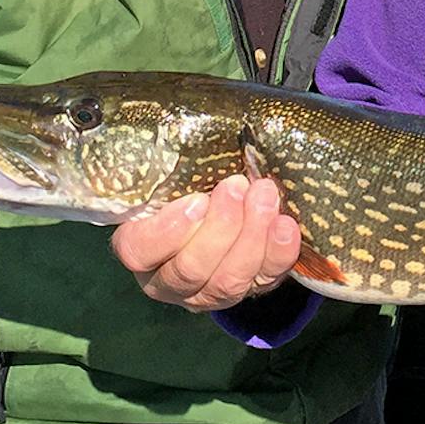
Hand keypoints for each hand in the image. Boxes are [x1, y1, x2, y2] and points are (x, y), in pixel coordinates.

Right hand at [110, 173, 302, 309]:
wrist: (225, 202)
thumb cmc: (189, 184)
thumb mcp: (171, 174)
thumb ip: (170, 166)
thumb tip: (188, 130)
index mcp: (140, 248)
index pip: (139, 251)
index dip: (167, 231)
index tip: (196, 199)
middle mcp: (169, 280)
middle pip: (189, 270)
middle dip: (219, 228)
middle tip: (236, 186)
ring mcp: (209, 293)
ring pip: (228, 281)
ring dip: (251, 236)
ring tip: (265, 196)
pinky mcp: (248, 291)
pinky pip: (265, 280)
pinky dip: (277, 253)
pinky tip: (285, 224)